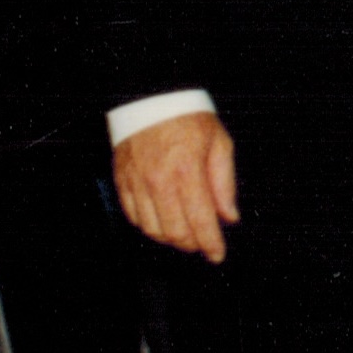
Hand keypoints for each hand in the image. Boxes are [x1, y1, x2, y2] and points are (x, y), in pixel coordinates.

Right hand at [113, 112, 238, 261]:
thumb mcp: (219, 143)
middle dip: (192, 244)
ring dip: (171, 238)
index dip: (211, 245)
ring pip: (153, 230)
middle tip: (203, 243)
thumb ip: (224, 183)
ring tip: (184, 232)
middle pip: (175, 233)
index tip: (217, 255)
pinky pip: (134, 217)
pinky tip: (162, 220)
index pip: (201, 222)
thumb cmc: (189, 117)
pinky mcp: (122, 181)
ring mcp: (137, 182)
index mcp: (187, 172)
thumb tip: (229, 217)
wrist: (152, 96)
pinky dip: (149, 226)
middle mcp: (160, 182)